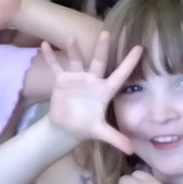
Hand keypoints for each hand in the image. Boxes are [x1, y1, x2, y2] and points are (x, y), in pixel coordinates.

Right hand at [37, 34, 139, 154]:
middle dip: (102, 49)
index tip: (139, 48)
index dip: (129, 62)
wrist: (66, 127)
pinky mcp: (62, 80)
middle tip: (106, 33)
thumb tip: (131, 150)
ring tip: (71, 38)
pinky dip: (50, 57)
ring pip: (77, 61)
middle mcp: (93, 81)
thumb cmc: (86, 126)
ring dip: (74, 50)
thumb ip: (115, 138)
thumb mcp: (101, 132)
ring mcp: (77, 78)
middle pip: (99, 62)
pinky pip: (56, 66)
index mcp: (105, 91)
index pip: (120, 75)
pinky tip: (43, 45)